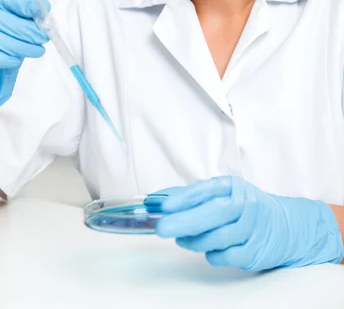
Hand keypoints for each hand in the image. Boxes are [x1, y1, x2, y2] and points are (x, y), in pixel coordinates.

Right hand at [0, 0, 49, 141]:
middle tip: (42, 37)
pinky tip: (16, 61)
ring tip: (35, 50)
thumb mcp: (17, 33)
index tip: (38, 10)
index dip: (18, 2)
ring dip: (17, 44)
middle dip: (22, 27)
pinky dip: (3, 58)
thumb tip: (45, 5)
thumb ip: (28, 17)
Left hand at [145, 176, 343, 270]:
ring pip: (216, 238)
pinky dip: (211, 254)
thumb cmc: (245, 207)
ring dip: (193, 241)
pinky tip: (208, 249)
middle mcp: (245, 204)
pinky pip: (225, 256)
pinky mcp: (255, 251)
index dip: (184, 199)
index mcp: (233, 186)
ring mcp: (252, 228)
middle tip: (162, 228)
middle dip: (183, 222)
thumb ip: (192, 196)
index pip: (206, 190)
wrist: (286, 226)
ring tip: (181, 239)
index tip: (163, 206)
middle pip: (212, 214)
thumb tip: (158, 199)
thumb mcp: (223, 194)